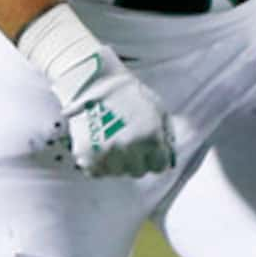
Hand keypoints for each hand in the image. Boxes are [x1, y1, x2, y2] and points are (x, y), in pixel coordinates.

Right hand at [56, 50, 176, 178]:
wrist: (96, 83)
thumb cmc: (131, 96)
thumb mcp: (159, 112)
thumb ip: (167, 139)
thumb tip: (170, 163)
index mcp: (152, 139)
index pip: (159, 167)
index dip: (155, 158)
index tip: (149, 150)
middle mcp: (130, 149)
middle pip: (138, 172)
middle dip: (136, 160)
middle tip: (129, 143)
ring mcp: (106, 154)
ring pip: (117, 173)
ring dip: (117, 163)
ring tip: (113, 142)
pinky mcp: (85, 155)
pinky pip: (96, 172)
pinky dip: (98, 164)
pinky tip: (100, 147)